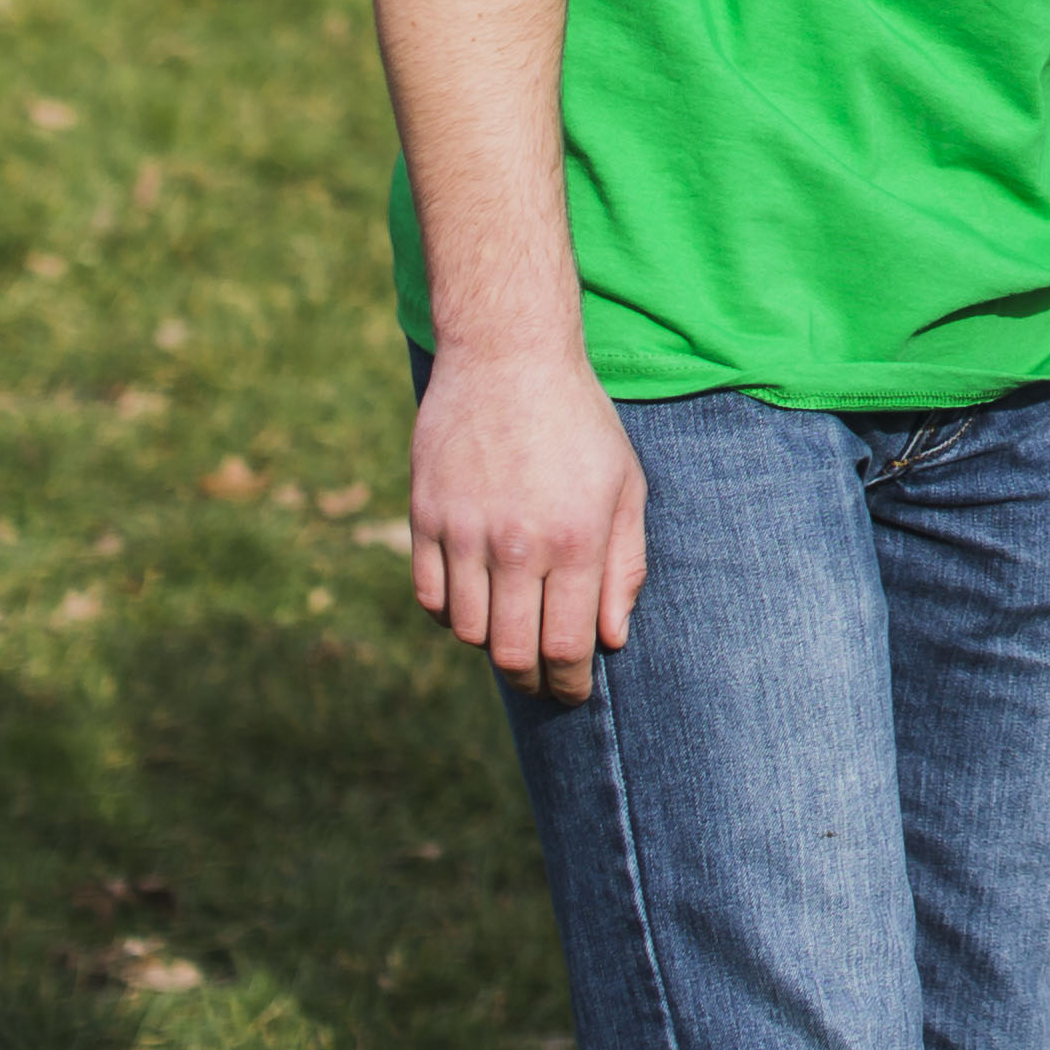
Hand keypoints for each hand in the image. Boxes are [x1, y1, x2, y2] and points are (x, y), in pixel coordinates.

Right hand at [412, 338, 646, 703]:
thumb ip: (623, 565)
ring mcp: (465, 531)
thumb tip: (612, 638)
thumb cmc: (579, 423)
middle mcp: (517, 544)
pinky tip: (475, 602)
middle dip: (532, 679)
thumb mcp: (624, 486)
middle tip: (543, 680)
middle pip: (512, 652)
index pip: (567, 645)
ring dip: (491, 644)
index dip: (569, 682)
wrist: (508, 358)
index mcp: (575, 539)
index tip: (573, 692)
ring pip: (468, 631)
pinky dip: (451, 613)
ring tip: (514, 632)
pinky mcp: (425, 517)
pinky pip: (430, 596)